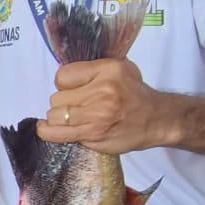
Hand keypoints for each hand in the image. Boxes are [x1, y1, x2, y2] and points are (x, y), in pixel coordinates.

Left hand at [38, 59, 166, 153]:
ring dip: (56, 118)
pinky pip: (58, 134)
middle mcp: (102, 92)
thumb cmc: (134, 94)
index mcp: (107, 70)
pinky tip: (47, 129)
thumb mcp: (120, 69)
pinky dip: (48, 132)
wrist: (156, 119)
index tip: (71, 89)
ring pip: (55, 115)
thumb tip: (63, 76)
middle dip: (61, 102)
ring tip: (67, 118)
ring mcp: (97, 116)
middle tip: (75, 106)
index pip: (63, 76)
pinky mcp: (94, 135)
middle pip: (57, 98)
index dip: (63, 84)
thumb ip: (92, 69)